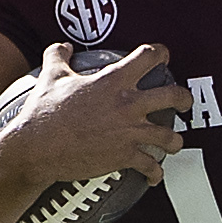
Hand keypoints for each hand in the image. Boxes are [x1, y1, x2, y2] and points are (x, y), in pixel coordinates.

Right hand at [0, 42, 183, 191]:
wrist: (36, 148)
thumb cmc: (43, 112)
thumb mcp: (51, 77)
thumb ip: (58, 56)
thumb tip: (63, 46)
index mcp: (114, 81)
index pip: (148, 57)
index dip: (160, 53)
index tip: (163, 56)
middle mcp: (128, 105)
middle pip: (173, 96)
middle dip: (184, 99)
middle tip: (184, 102)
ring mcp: (130, 132)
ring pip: (170, 137)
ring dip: (174, 141)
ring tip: (172, 143)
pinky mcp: (125, 157)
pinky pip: (151, 167)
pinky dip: (155, 173)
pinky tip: (154, 176)